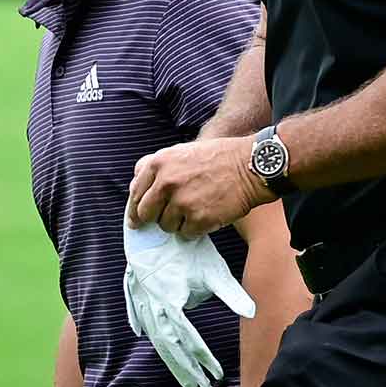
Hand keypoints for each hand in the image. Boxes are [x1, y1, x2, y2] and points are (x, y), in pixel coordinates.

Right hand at [122, 221, 255, 386]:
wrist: (159, 220)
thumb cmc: (188, 246)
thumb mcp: (213, 270)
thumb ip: (230, 293)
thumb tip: (251, 312)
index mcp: (171, 302)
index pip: (188, 341)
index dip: (201, 360)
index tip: (213, 376)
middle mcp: (154, 303)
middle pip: (169, 344)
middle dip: (184, 367)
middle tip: (198, 385)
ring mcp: (141, 294)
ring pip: (153, 330)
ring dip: (167, 352)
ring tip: (180, 370)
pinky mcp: (135, 282)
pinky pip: (133, 306)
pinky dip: (137, 319)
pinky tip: (141, 331)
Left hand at [127, 138, 271, 235]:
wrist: (250, 166)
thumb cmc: (218, 158)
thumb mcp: (181, 152)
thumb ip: (158, 168)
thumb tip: (138, 188)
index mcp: (159, 163)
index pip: (135, 192)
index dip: (135, 208)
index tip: (136, 220)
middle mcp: (166, 183)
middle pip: (145, 213)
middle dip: (153, 219)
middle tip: (163, 220)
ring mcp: (181, 202)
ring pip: (166, 226)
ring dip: (177, 223)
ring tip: (195, 210)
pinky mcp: (198, 219)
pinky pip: (186, 234)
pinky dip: (194, 230)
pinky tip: (206, 217)